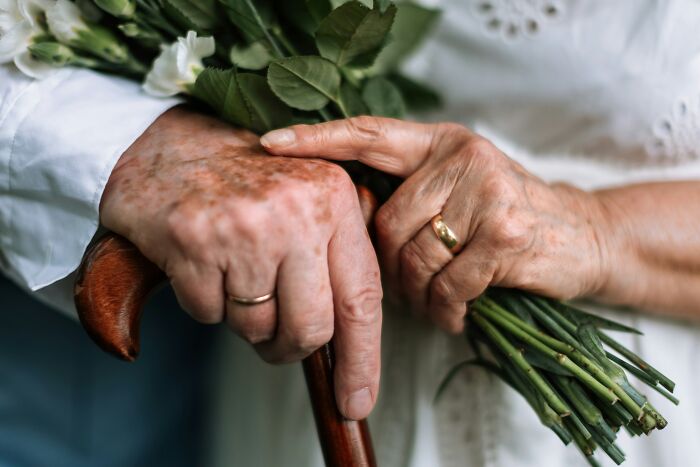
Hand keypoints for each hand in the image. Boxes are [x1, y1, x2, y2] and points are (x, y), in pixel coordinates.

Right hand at [100, 107, 381, 419]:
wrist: (170, 144)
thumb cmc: (247, 182)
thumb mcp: (308, 199)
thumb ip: (335, 258)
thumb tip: (349, 345)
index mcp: (334, 199)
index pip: (361, 297)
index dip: (362, 357)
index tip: (356, 400)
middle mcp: (294, 211)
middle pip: (310, 327)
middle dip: (291, 347)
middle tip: (275, 339)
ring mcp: (242, 226)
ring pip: (256, 327)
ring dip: (244, 318)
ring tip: (234, 272)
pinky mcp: (191, 241)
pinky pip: (208, 315)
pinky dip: (205, 303)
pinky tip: (202, 262)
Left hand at [261, 117, 609, 332]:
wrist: (582, 235)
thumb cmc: (505, 220)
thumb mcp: (459, 191)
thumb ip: (412, 196)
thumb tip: (348, 224)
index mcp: (441, 142)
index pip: (370, 134)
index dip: (319, 139)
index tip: (271, 144)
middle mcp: (463, 156)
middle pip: (388, 221)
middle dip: (390, 267)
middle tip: (409, 289)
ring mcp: (488, 191)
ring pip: (415, 256)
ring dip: (418, 293)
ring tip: (435, 301)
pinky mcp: (507, 233)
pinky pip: (447, 284)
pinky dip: (446, 310)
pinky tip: (457, 313)